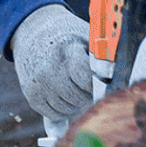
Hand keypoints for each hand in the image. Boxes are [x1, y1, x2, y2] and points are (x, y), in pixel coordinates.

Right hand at [11, 4, 92, 122]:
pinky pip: (53, 115)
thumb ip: (102, 58)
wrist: (33, 32)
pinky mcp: (31, 94)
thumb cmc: (68, 36)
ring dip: (77, 105)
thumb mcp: (87, 37)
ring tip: (78, 88)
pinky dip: (63, 111)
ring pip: (67, 109)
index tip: (101, 82)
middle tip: (90, 86)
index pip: (87, 81)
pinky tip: (65, 95)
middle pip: (78, 98)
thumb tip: (114, 77)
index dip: (97, 85)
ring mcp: (38, 83)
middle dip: (89, 96)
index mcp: (67, 52)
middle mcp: (49, 69)